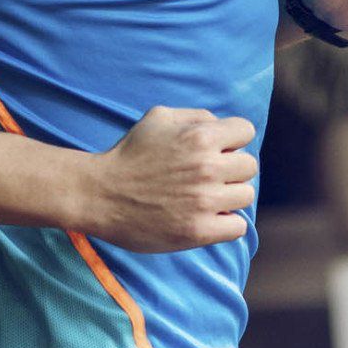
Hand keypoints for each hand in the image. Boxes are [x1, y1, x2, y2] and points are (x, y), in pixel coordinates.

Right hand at [86, 108, 256, 251]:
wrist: (98, 195)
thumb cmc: (129, 155)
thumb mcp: (159, 118)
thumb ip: (196, 117)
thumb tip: (221, 126)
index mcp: (200, 136)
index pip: (246, 132)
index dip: (232, 141)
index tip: (216, 152)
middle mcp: (207, 167)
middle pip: (249, 166)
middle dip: (231, 170)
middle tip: (209, 178)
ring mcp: (204, 201)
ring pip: (246, 196)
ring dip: (229, 197)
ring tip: (206, 199)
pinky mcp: (197, 231)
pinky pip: (237, 227)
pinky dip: (225, 224)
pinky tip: (207, 218)